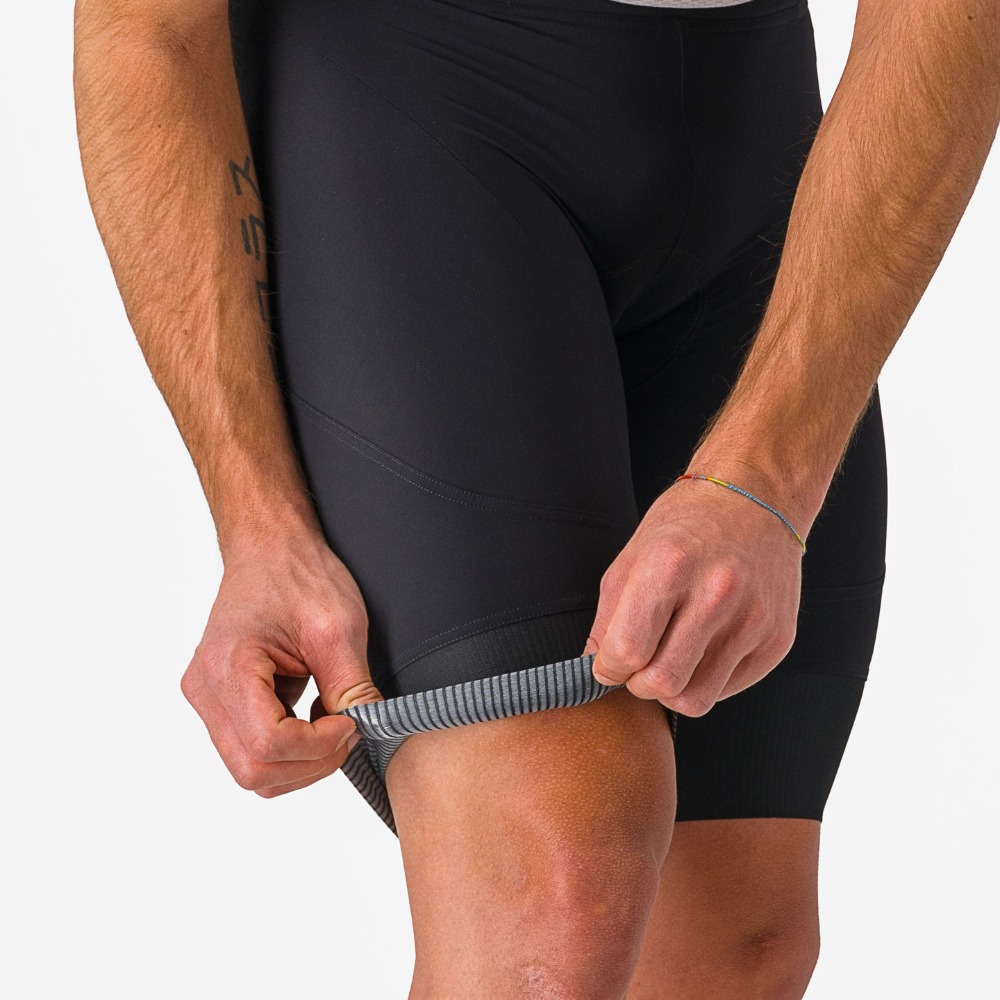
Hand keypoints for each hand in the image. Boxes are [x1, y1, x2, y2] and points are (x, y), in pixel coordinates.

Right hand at [181, 535, 383, 797]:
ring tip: (332, 722)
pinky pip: (250, 751)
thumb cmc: (296, 573)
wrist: (270, 547)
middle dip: (311, 763)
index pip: (267, 745)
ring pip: (251, 770)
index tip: (351, 722)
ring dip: (300, 762)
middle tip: (348, 730)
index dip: (318, 746)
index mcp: (229, 667)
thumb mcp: (338, 627)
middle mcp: (206, 689)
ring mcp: (208, 699)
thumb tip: (371, 730)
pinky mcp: (220, 702)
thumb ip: (352, 686)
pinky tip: (313, 717)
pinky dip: (288, 750)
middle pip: (253, 771)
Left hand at [583, 472, 803, 716]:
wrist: (756, 499)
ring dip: (671, 690)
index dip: (608, 667)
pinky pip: (726, 690)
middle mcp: (716, 592)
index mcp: (670, 566)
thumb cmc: (688, 525)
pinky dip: (704, 680)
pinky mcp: (777, 639)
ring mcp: (753, 619)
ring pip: (695, 699)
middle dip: (637, 684)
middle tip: (638, 665)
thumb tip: (595, 668)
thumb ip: (609, 616)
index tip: (609, 663)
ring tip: (668, 659)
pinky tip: (701, 648)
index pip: (627, 650)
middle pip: (662, 682)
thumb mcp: (633, 556)